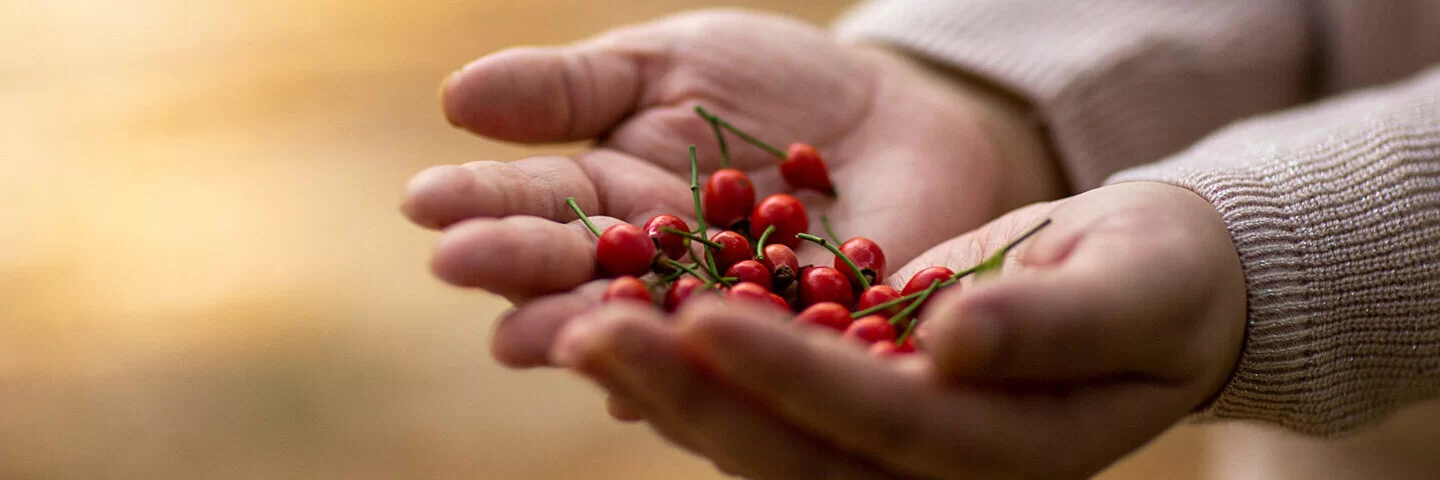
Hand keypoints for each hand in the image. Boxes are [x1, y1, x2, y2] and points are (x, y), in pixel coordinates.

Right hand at [400, 10, 1065, 366]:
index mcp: (609, 203)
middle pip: (577, 276)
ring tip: (535, 329)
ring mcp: (719, 317)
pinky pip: (753, 361)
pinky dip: (706, 373)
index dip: (481, 204)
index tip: (423, 200)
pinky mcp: (798, 347)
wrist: (899, 118)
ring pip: (652, 332)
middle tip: (457, 264)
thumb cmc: (770, 89)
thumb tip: (455, 97)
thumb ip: (571, 88)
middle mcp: (651, 274)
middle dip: (519, 270)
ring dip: (593, 331)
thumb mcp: (665, 65)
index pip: (536, 206)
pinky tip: (648, 389)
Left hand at [553, 181, 1246, 478]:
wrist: (1152, 286)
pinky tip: (626, 316)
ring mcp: (887, 445)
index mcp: (1005, 453)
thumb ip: (1052, 324)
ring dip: (668, 385)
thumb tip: (950, 343)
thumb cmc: (1163, 282)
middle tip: (589, 327)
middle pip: (795, 450)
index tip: (701, 315)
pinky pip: (763, 399)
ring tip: (580, 321)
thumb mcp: (1135, 288)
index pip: (885, 424)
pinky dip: (693, 365)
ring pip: (761, 435)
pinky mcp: (856, 403)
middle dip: (691, 394)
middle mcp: (931, 470)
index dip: (791, 377)